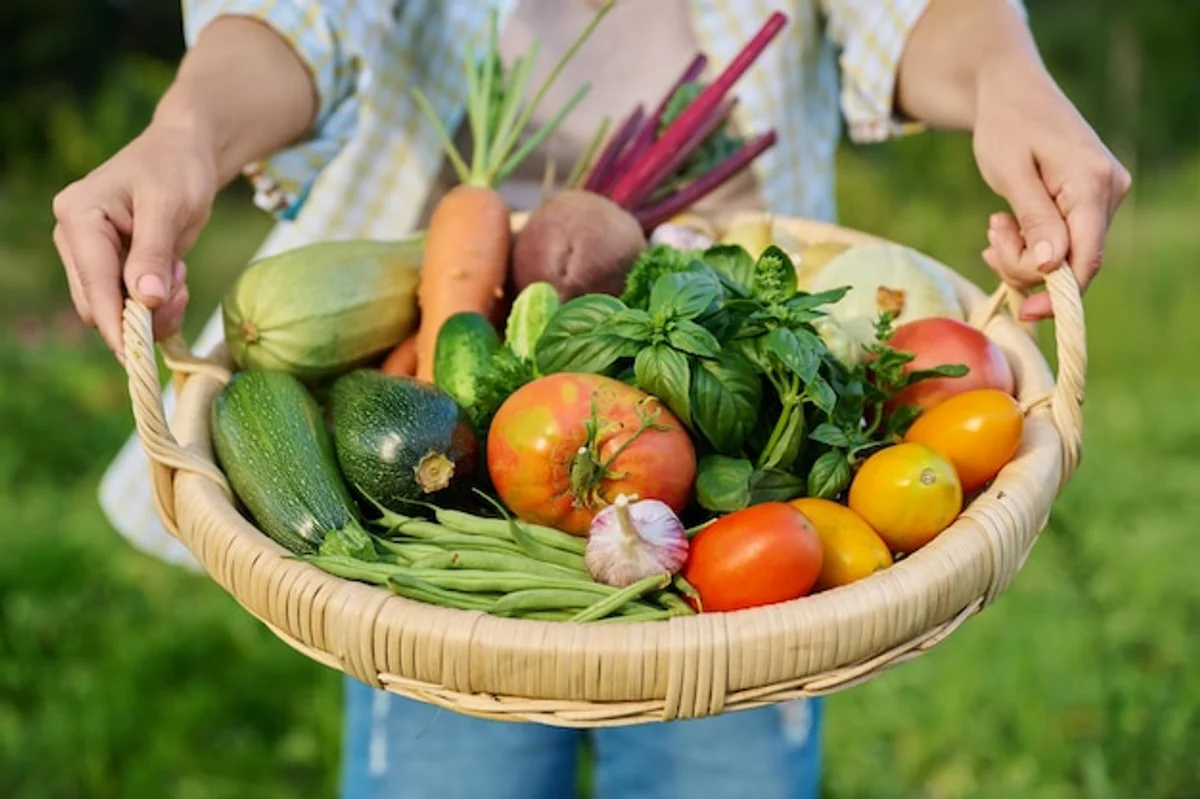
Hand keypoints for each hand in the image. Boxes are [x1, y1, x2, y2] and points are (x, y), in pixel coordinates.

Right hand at [52, 119, 217, 361]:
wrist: (185, 153)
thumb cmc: (176, 169)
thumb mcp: (170, 207)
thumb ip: (154, 254)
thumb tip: (145, 300)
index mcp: (79, 217)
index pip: (93, 283)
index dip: (114, 322)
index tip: (134, 357)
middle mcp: (75, 239)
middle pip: (98, 305)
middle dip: (141, 314)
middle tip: (182, 289)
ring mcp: (92, 255)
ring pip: (113, 310)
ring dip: (152, 310)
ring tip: (181, 276)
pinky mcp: (112, 266)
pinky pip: (128, 303)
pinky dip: (156, 303)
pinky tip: (176, 278)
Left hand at [972, 58, 1131, 320]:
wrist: (1011, 91)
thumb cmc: (1006, 125)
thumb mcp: (1010, 173)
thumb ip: (1034, 219)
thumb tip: (1050, 266)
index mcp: (1092, 184)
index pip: (1087, 258)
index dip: (1058, 295)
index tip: (1024, 312)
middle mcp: (1109, 192)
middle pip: (1072, 261)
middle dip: (1024, 264)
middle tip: (990, 236)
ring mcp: (1103, 197)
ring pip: (1063, 256)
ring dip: (1022, 253)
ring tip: (995, 223)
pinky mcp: (1089, 201)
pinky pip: (1061, 242)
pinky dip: (1030, 244)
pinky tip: (1007, 225)